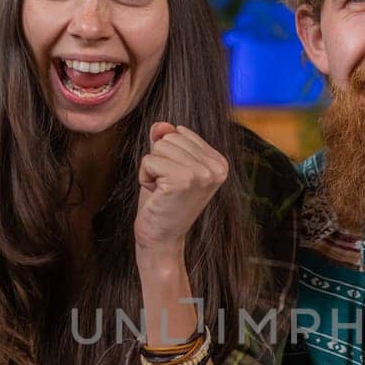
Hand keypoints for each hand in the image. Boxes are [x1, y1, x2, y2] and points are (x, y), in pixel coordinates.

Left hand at [134, 123, 228, 257]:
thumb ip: (166, 140)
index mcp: (219, 162)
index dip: (168, 154)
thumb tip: (161, 125)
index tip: (174, 179)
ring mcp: (202, 174)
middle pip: (170, 137)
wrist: (161, 239)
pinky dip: (145, 177)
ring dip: (152, 169)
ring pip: (159, 147)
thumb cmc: (163, 202)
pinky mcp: (184, 181)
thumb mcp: (167, 165)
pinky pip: (149, 160)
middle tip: (166, 187)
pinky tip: (157, 195)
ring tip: (162, 191)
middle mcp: (216, 167)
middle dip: (159, 160)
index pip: (180, 132)